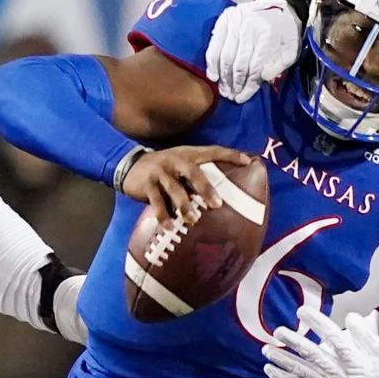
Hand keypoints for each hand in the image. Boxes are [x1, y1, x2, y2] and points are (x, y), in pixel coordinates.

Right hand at [121, 145, 251, 224]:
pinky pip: (156, 201)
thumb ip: (200, 173)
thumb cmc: (166, 169)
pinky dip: (163, 215)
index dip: (230, 155)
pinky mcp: (147, 184)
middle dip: (206, 188)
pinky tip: (170, 226)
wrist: (130, 164)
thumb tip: (226, 193)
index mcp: (189, 154)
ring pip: (175, 189)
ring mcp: (161, 172)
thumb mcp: (182, 163)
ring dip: (184, 206)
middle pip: (194, 173)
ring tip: (193, 220)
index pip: (213, 151)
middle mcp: (176, 160)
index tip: (248, 162)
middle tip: (217, 205)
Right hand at [205, 0, 301, 102]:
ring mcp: (235, 23)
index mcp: (268, 35)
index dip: (248, 86)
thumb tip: (264, 77)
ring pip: (225, 56)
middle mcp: (249, 28)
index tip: (241, 98)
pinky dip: (212, 62)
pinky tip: (213, 75)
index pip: (255, 68)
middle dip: (233, 84)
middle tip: (230, 96)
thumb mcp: (291, 49)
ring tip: (223, 90)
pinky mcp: (224, 20)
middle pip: (238, 64)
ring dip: (223, 76)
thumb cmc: (285, 33)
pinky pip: (215, 45)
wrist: (278, 9)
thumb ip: (280, 64)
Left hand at [262, 306, 378, 377]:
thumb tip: (350, 316)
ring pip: (303, 372)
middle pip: (313, 356)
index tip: (303, 312)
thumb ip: (365, 335)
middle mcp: (339, 374)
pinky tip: (271, 371)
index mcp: (356, 361)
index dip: (317, 324)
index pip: (334, 338)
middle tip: (278, 331)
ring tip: (267, 350)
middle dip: (294, 342)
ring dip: (283, 361)